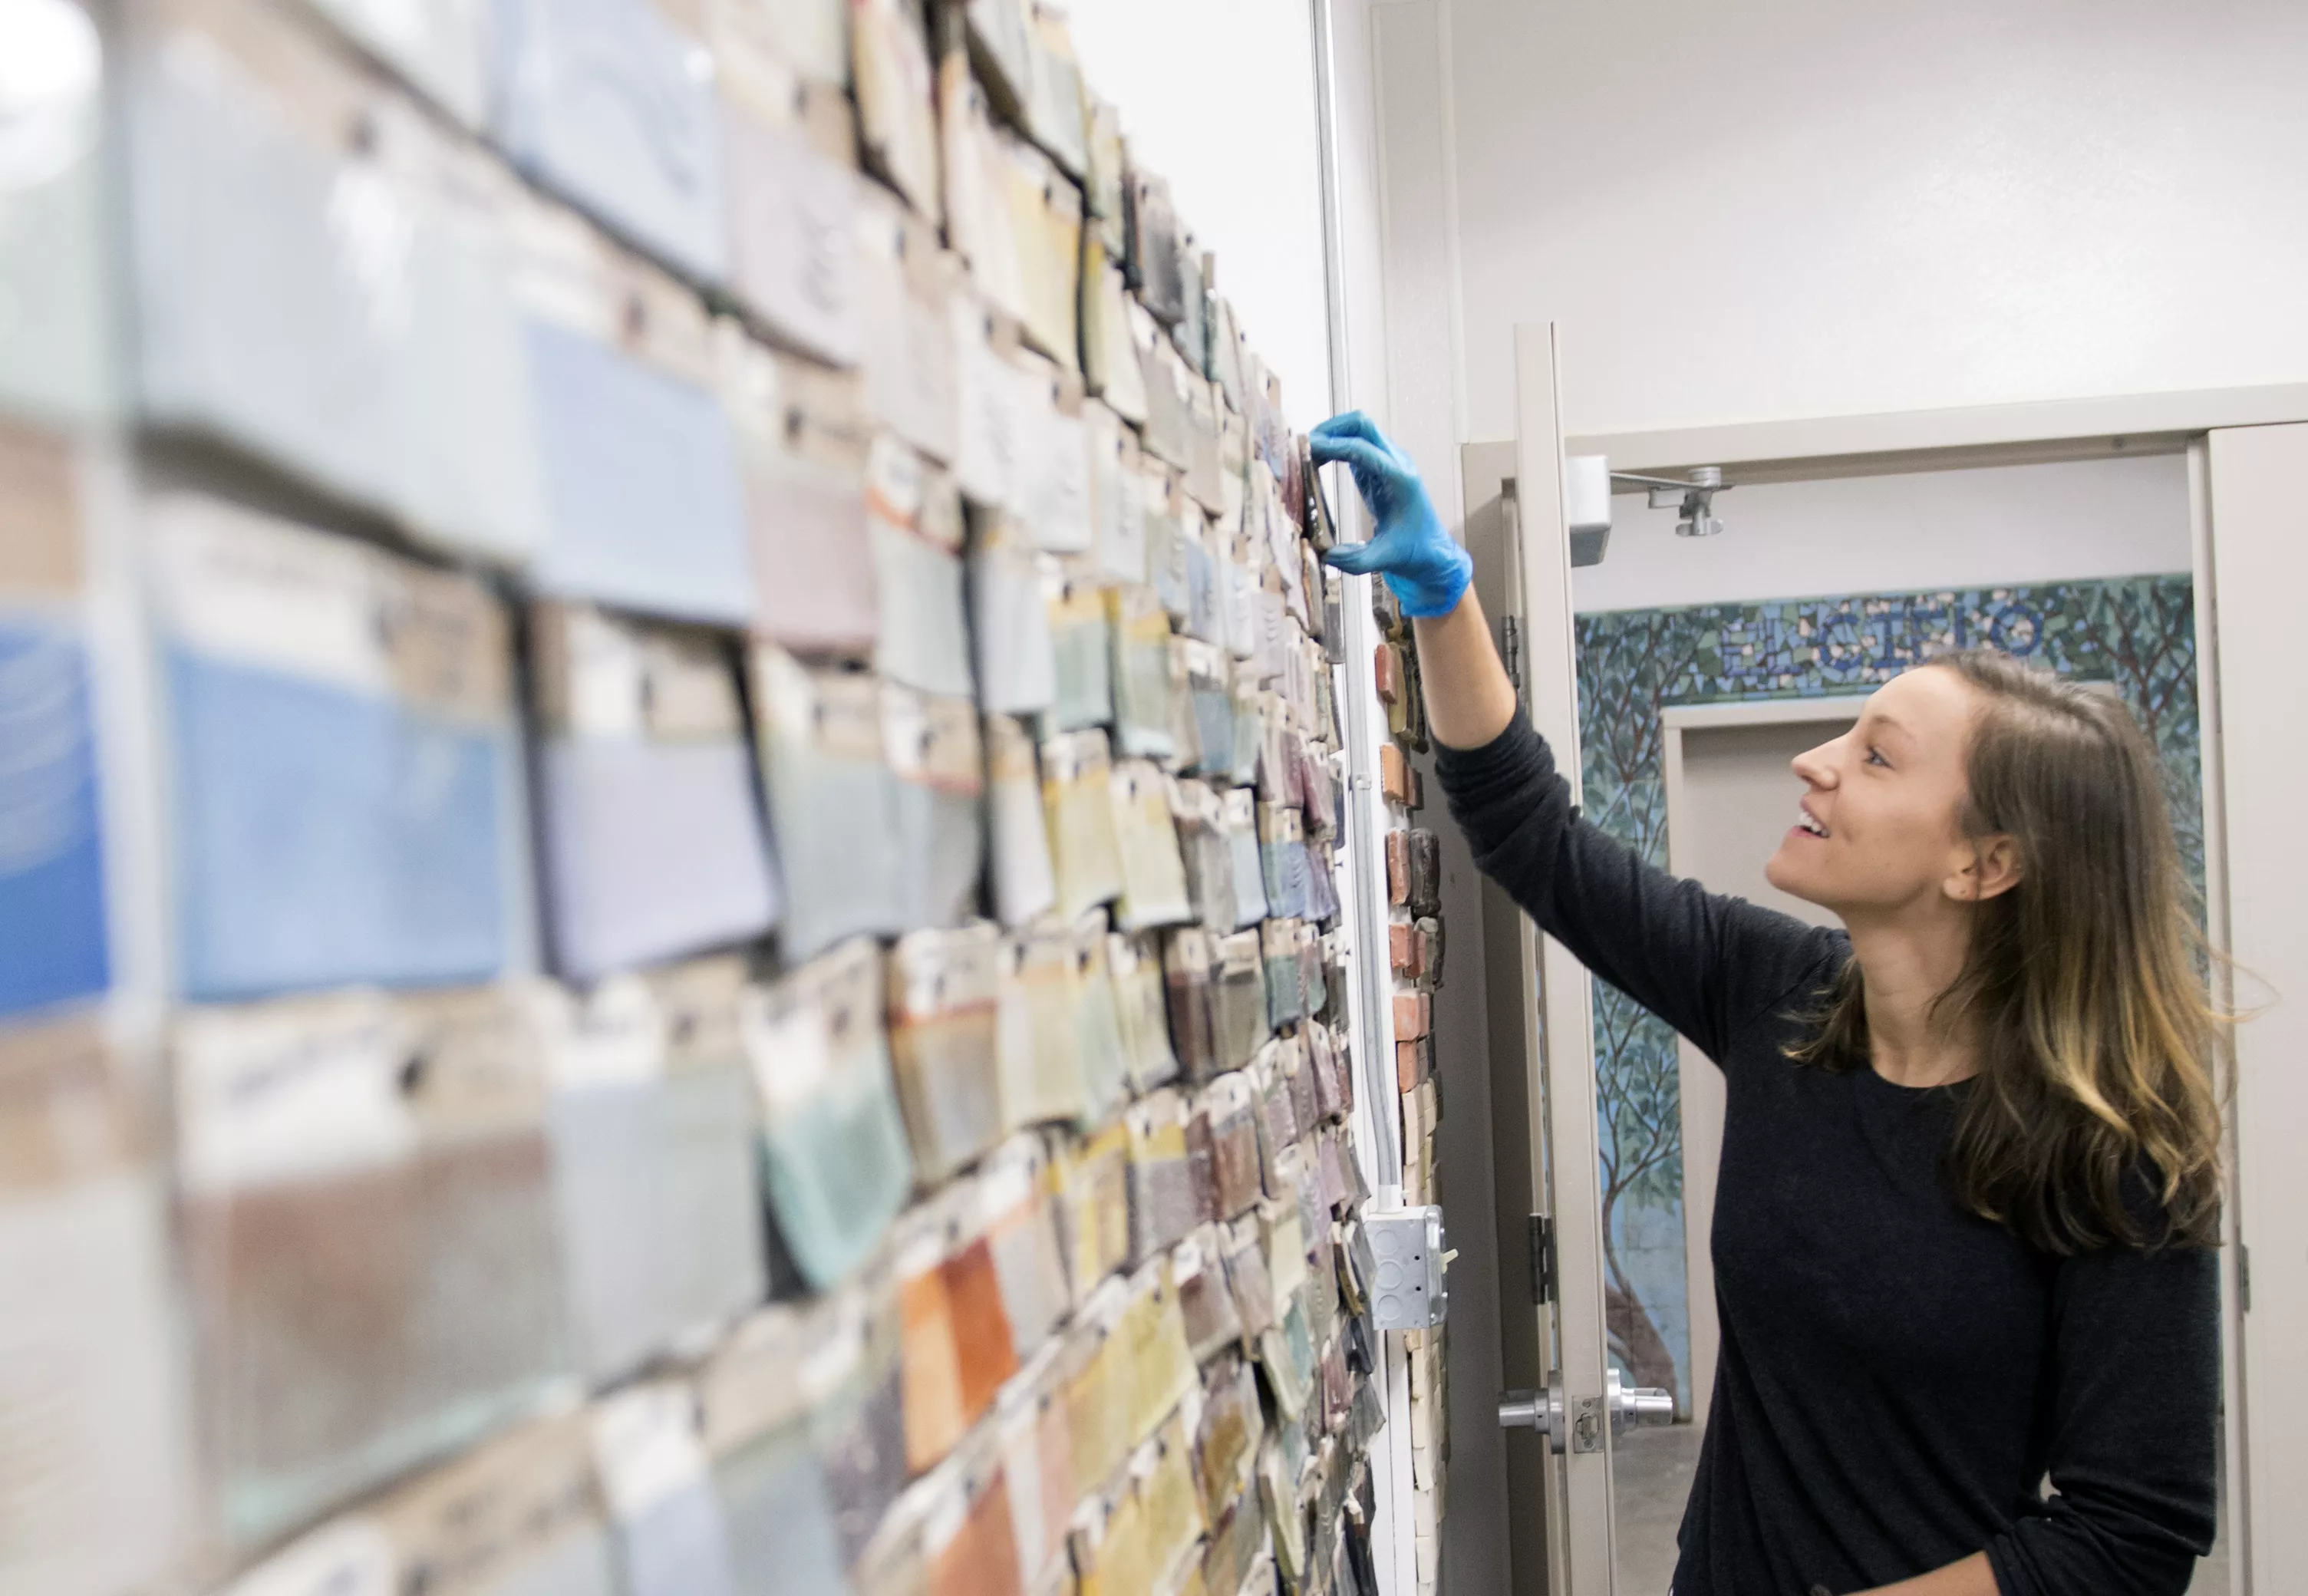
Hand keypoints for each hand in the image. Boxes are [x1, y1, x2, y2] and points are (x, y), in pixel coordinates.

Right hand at [1311, 411, 1471, 618]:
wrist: (1431, 551)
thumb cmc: (1412, 553)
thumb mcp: (1384, 559)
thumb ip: (1354, 560)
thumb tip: (1323, 553)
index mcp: (1399, 479)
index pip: (1361, 448)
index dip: (1332, 446)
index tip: (1304, 451)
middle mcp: (1396, 462)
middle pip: (1361, 424)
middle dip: (1329, 429)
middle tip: (1301, 448)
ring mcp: (1388, 461)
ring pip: (1358, 429)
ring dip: (1331, 436)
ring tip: (1304, 455)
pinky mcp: (1379, 468)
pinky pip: (1356, 445)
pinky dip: (1335, 447)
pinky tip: (1316, 464)